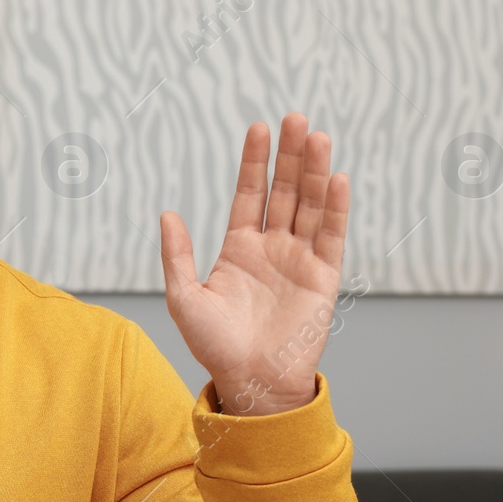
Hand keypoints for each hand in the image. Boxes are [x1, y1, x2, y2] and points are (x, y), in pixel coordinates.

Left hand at [159, 112, 349, 415]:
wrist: (251, 381)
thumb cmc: (215, 346)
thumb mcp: (184, 299)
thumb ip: (177, 256)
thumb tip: (166, 214)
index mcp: (239, 249)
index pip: (250, 194)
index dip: (254, 162)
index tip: (258, 128)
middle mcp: (272, 248)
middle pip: (284, 191)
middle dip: (288, 156)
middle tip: (294, 119)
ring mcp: (299, 259)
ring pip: (310, 205)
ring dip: (314, 171)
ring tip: (315, 136)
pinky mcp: (323, 276)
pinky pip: (331, 235)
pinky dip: (335, 207)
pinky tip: (336, 178)